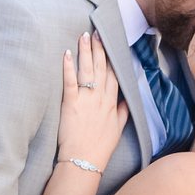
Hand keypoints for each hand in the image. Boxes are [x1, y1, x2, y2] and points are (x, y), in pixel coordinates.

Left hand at [58, 30, 127, 173]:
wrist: (85, 161)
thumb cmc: (100, 148)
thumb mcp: (118, 130)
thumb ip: (123, 113)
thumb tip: (127, 100)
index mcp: (112, 104)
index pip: (113, 76)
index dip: (112, 59)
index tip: (110, 45)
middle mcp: (101, 98)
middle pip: (102, 68)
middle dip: (99, 49)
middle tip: (97, 33)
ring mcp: (86, 100)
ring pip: (88, 70)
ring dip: (86, 52)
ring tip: (84, 36)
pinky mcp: (70, 104)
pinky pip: (70, 81)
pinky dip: (68, 67)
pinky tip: (67, 53)